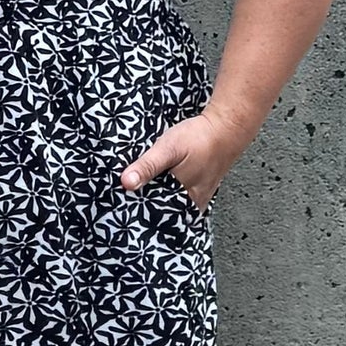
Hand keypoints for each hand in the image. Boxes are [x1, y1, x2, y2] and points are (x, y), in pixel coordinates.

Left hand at [119, 107, 252, 213]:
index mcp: (180, 199)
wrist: (225, 129)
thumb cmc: (199, 138)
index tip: (119, 204)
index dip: (134, 211)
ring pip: (171, 208)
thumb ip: (147, 166)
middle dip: (144, 208)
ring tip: (142, 193)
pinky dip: (169, 197)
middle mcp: (190, 205)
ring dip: (157, 202)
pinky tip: (161, 187)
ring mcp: (196, 200)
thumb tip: (126, 183)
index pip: (151, 216)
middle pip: (161, 215)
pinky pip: (180, 202)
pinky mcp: (199, 193)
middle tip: (126, 200)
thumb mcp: (168, 149)